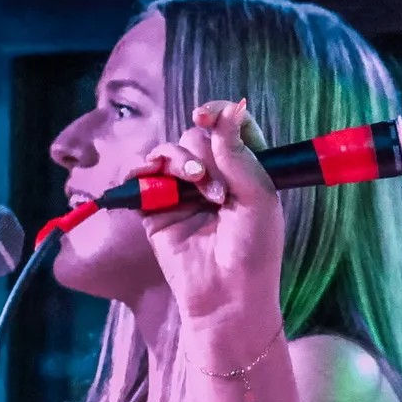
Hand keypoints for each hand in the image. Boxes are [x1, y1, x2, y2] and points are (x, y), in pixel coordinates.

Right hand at [136, 99, 285, 347]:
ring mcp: (183, 191)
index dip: (220, 115)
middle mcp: (214, 177)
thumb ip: (240, 153)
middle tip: (216, 190)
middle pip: (197, 136)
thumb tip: (230, 107)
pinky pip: (142, 174)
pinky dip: (142, 167)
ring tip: (193, 184)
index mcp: (245, 171)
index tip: (210, 118)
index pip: (231, 126)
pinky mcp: (157, 208)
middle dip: (203, 153)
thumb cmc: (253, 251)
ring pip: (170, 150)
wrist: (227, 295)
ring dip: (178, 159)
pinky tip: (152, 172)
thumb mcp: (259, 198)